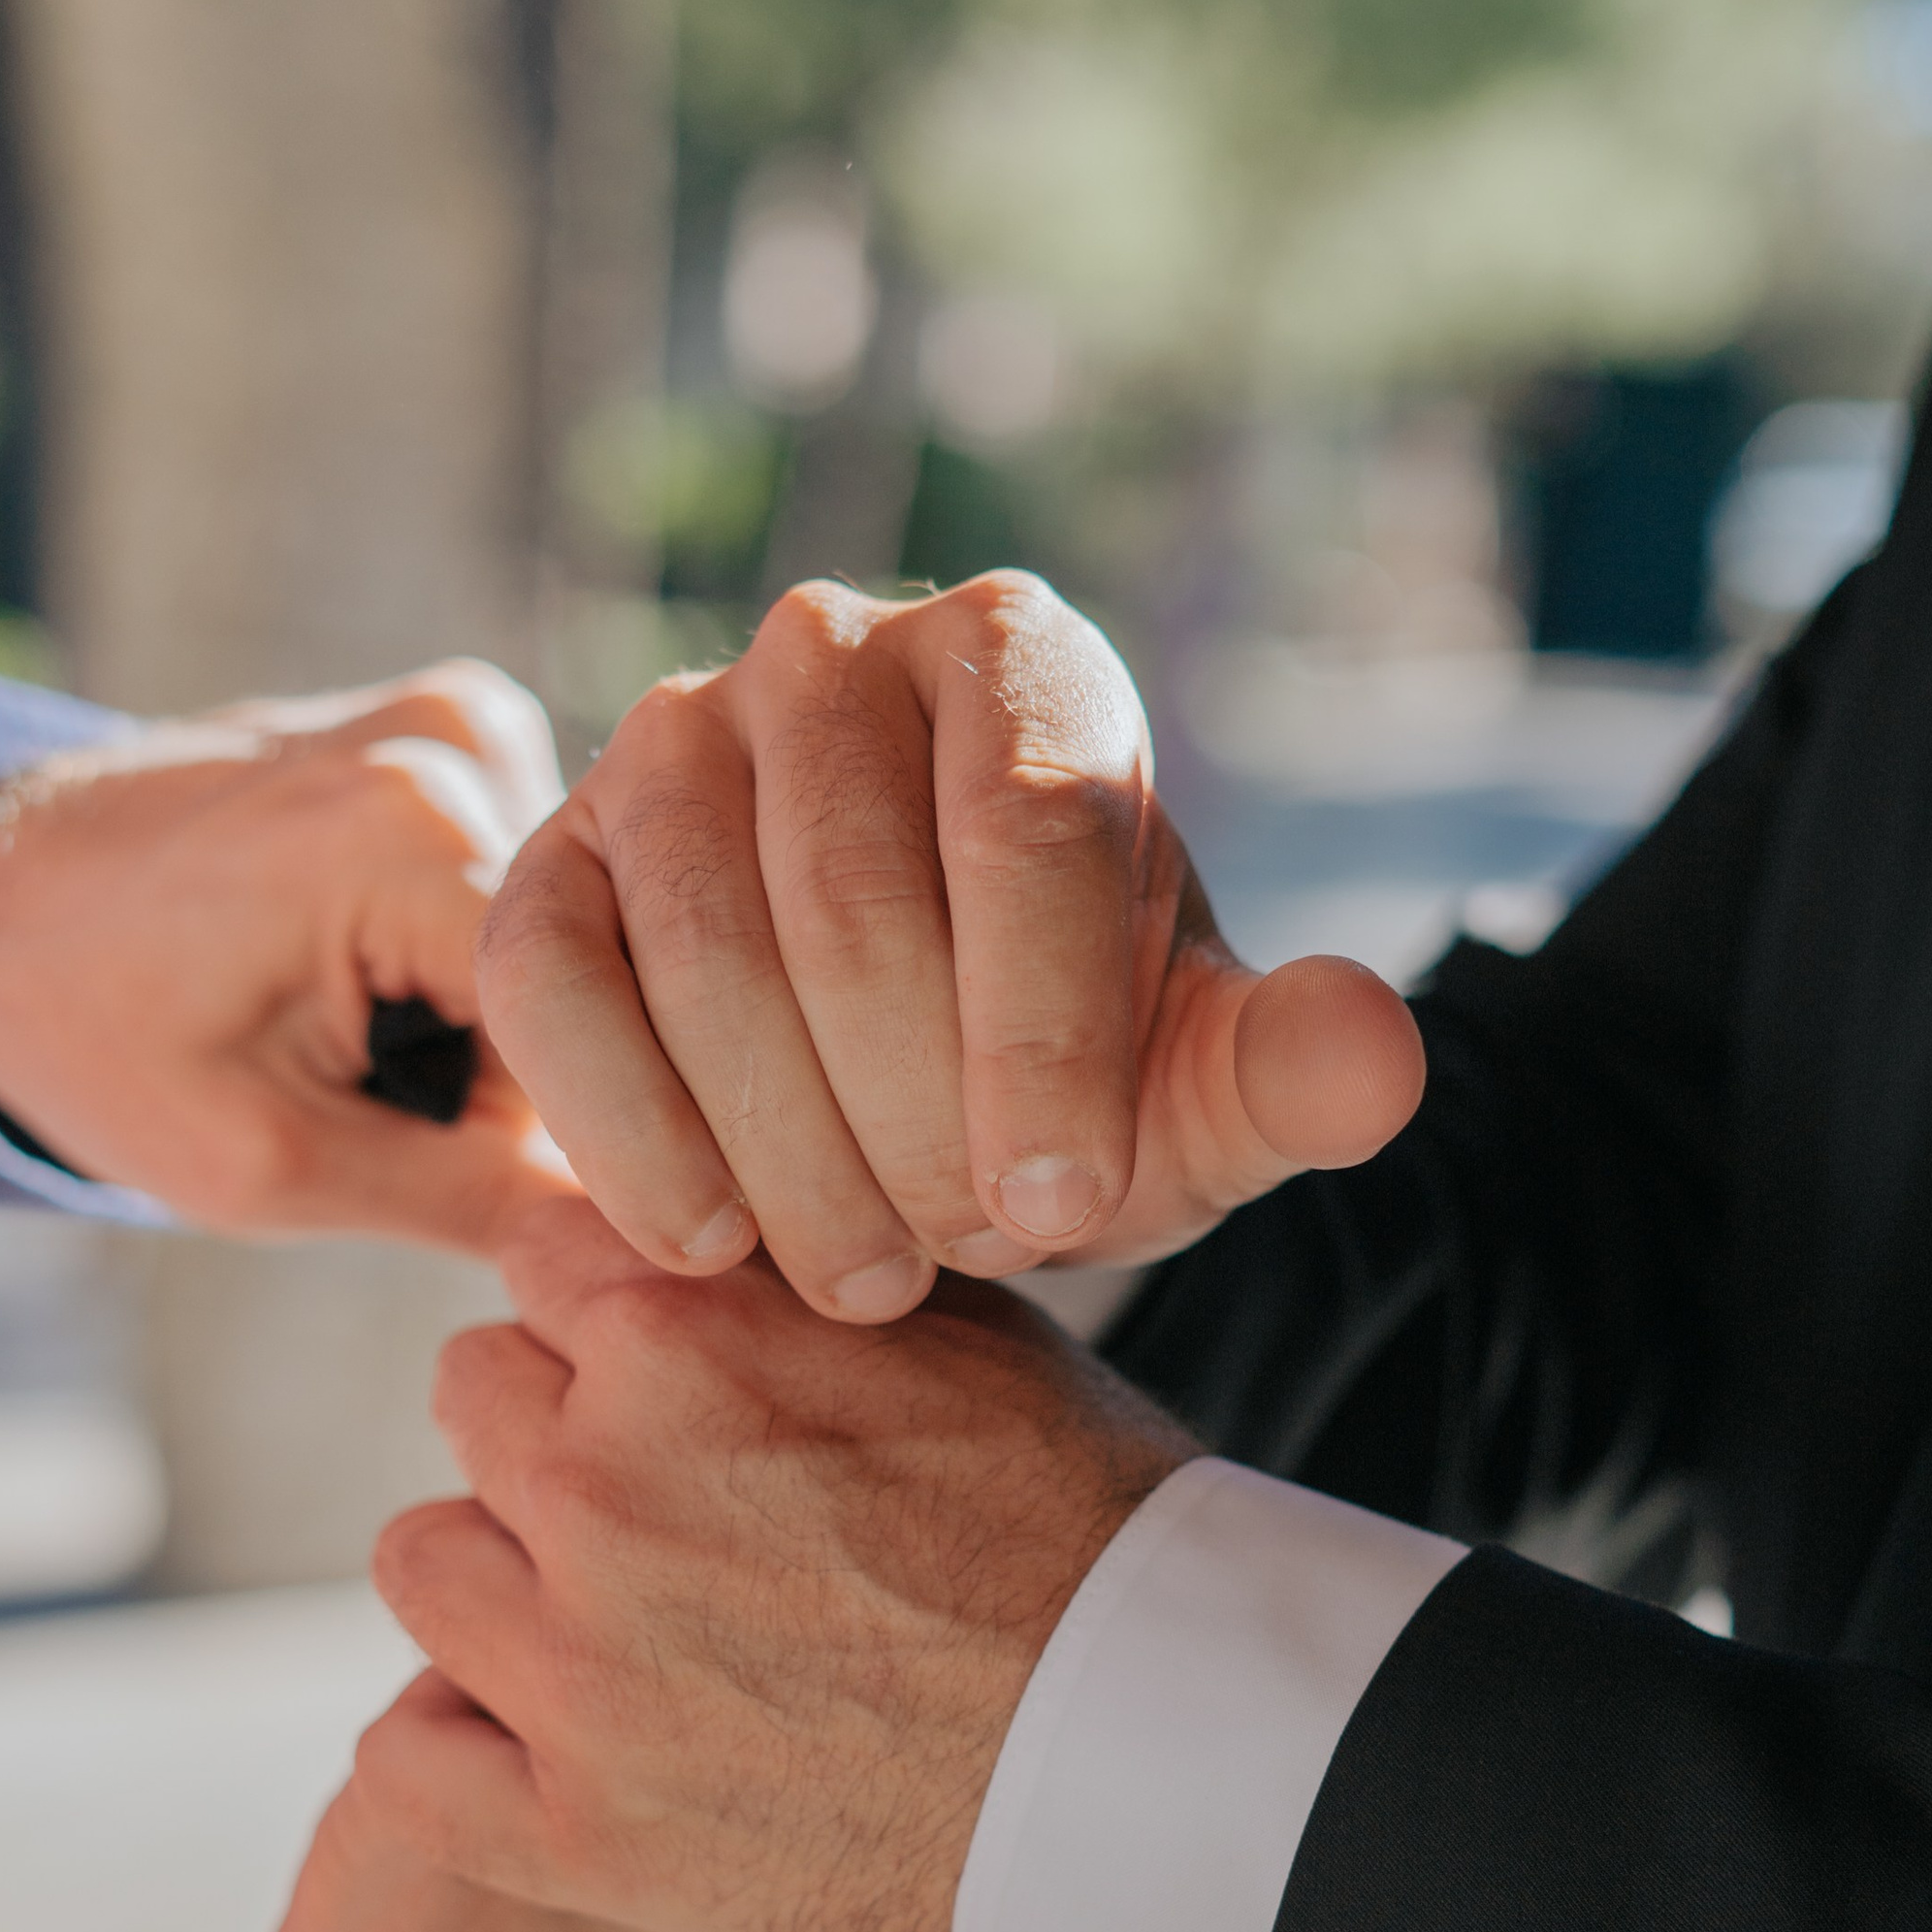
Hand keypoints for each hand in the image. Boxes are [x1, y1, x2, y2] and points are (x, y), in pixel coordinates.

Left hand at [0, 660, 570, 1252]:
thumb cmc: (91, 1037)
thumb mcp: (271, 1166)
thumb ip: (477, 1201)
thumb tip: (670, 1258)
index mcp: (416, 832)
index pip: (617, 1022)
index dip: (613, 1148)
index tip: (602, 1239)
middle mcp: (467, 740)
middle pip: (613, 972)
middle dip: (553, 1082)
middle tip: (408, 1131)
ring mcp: (467, 715)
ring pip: (593, 935)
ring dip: (522, 1027)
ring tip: (376, 1056)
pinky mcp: (461, 725)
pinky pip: (545, 886)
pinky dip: (490, 964)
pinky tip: (388, 996)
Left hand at [366, 1193, 1196, 1931]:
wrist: (1164, 1771)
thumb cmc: (1101, 1540)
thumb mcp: (966, 1341)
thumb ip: (795, 1278)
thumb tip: (718, 1228)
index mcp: (687, 1337)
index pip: (544, 1255)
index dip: (620, 1313)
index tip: (683, 1373)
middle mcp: (599, 1483)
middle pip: (474, 1396)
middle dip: (558, 1435)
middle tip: (674, 1508)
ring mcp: (574, 1667)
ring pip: (424, 1564)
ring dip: (505, 1583)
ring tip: (622, 1628)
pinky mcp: (576, 1835)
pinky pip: (404, 1763)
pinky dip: (461, 1757)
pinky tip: (551, 1753)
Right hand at [476, 570, 1423, 1324]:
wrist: (907, 1079)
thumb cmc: (1066, 1069)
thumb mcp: (1195, 1085)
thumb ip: (1290, 1072)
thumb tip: (1377, 1061)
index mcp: (1018, 660)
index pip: (1026, 825)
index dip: (1045, 1038)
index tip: (1066, 1208)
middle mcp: (830, 652)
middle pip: (852, 892)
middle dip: (916, 1111)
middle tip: (973, 1256)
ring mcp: (669, 740)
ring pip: (703, 943)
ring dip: (789, 1146)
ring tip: (870, 1280)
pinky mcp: (553, 857)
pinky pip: (556, 981)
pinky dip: (627, 1126)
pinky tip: (713, 1242)